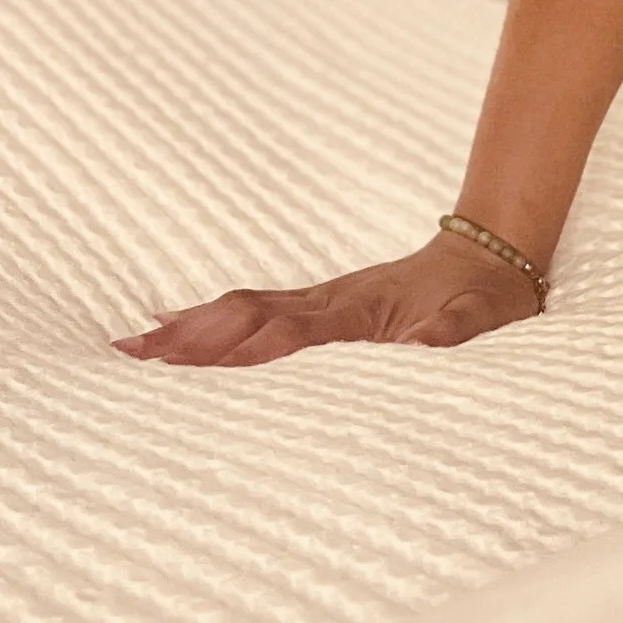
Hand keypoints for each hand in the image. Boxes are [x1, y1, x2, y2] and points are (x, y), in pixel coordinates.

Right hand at [113, 228, 539, 366]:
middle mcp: (330, 301)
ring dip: (188, 329)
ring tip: (128, 348)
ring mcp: (320, 298)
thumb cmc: (486, 297)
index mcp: (362, 311)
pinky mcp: (318, 303)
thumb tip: (426, 344)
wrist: (493, 253)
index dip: (245, 351)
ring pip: (242, 310)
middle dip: (192, 339)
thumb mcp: (481, 320)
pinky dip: (209, 317)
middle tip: (131, 360)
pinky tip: (170, 323)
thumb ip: (453, 332)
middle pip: (248, 317)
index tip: (196, 370)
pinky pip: (254, 308)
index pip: (292, 334)